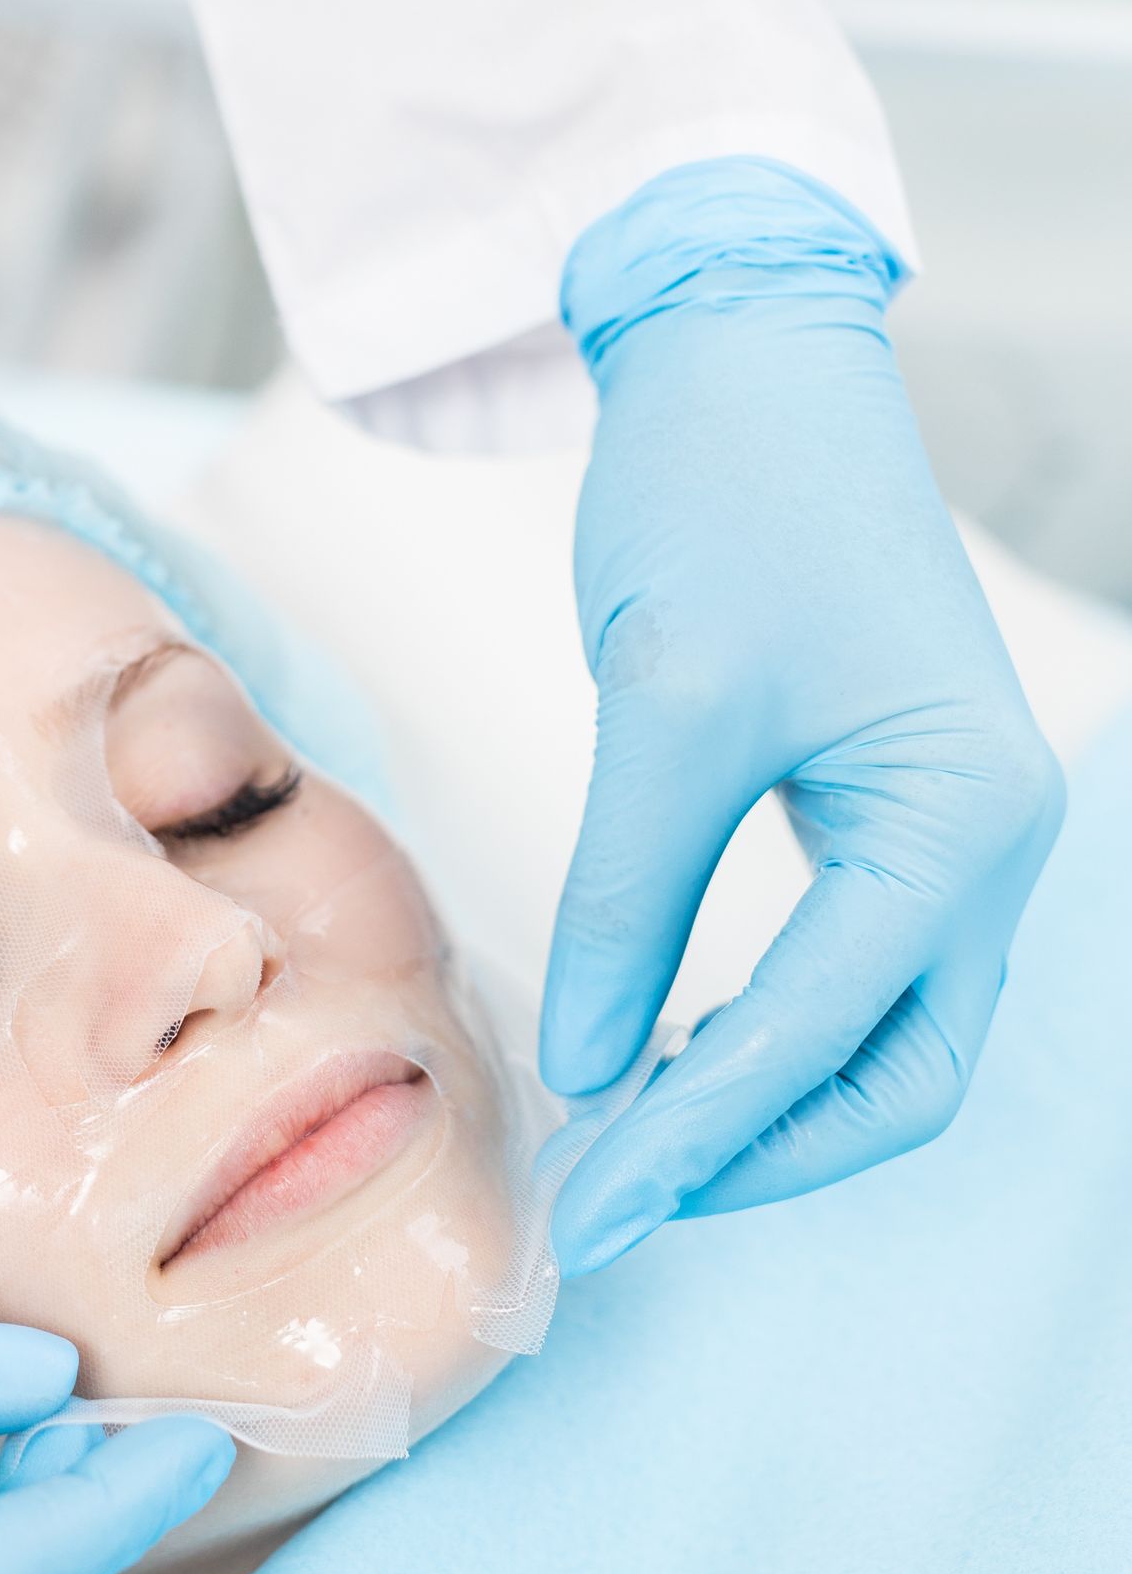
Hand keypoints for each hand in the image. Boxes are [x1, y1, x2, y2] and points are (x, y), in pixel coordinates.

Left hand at [541, 159, 1062, 1275]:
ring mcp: (955, 824)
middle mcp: (989, 840)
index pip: (823, 1031)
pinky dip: (775, 1032)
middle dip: (761, 1154)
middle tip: (614, 1199)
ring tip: (630, 1141)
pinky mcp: (899, 803)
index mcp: (961, 818)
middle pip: (899, 1075)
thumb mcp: (666, 701)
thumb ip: (629, 896)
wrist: (751, 356)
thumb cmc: (726, 496)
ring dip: (769, 1107)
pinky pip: (859, 967)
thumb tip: (587, 1069)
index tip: (584, 1216)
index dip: (697, 1138)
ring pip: (888, 1037)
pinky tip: (669, 1046)